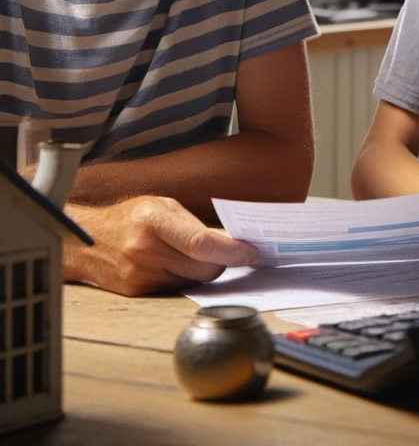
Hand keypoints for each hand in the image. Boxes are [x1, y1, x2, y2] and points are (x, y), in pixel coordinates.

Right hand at [64, 196, 258, 296]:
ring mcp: (139, 275)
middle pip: (203, 268)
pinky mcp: (137, 293)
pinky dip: (186, 280)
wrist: (85, 241)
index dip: (231, 251)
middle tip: (231, 253)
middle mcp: (145, 250)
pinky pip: (177, 289)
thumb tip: (232, 241)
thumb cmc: (130, 217)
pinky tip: (179, 266)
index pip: (201, 243)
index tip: (252, 253)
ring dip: (205, 272)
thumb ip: (195, 225)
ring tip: (198, 257)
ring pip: (194, 282)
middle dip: (224, 263)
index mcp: (153, 221)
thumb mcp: (163, 207)